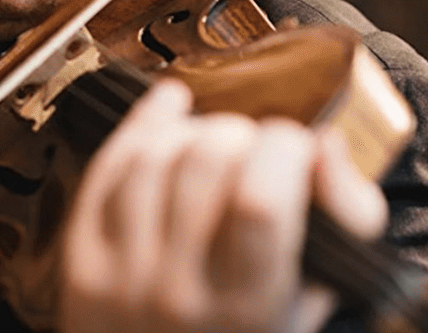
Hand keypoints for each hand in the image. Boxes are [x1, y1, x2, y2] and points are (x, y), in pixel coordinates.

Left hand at [59, 79, 387, 332]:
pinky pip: (108, 168)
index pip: (261, 200)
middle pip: (207, 162)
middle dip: (242, 133)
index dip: (285, 149)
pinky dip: (144, 127)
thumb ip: (345, 219)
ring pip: (155, 156)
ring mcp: (122, 276)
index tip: (296, 148)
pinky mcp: (82, 258)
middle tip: (254, 150)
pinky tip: (170, 116)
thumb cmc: (250, 332)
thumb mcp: (315, 294)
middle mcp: (180, 293)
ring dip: (193, 130)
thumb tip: (325, 145)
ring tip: (215, 147)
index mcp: (248, 307)